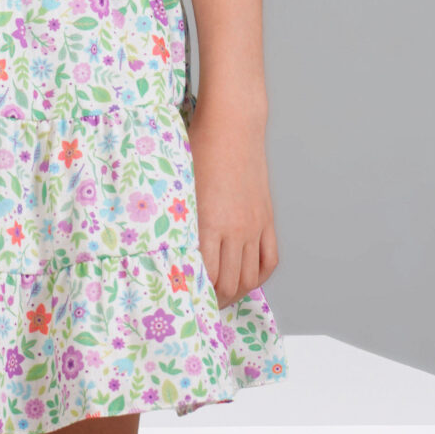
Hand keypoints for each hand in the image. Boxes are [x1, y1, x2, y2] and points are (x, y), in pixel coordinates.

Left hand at [186, 105, 278, 306]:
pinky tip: (246, 280)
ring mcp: (253, 226)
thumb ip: (177, 222)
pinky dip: (258, 276)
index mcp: (208, 224)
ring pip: (248, 277)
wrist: (233, 127)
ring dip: (235, 294)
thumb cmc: (197, 150)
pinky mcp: (266, 219)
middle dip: (214, 301)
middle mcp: (234, 230)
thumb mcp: (178, 187)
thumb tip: (165, 251)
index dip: (196, 297)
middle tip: (201, 306)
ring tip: (221, 297)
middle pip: (228, 284)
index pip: (204, 277)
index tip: (185, 303)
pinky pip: (268, 259)